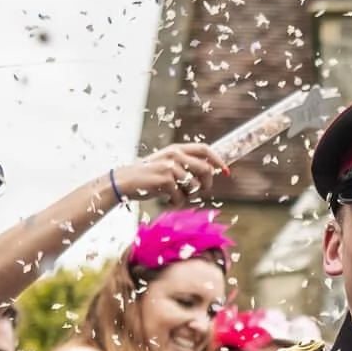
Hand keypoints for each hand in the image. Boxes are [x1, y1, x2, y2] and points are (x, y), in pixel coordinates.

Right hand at [110, 143, 224, 205]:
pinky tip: (166, 200)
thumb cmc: (149, 176)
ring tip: (174, 195)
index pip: (205, 149)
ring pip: (195, 186)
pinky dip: (176, 202)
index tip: (226, 171)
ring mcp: (170, 166)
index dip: (218, 160)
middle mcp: (175, 154)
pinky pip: (181, 196)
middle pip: (206, 169)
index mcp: (177, 148)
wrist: (125, 181)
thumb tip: (209, 172)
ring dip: (187, 195)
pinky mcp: (165, 179)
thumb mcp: (167, 164)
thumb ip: (185, 165)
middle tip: (197, 191)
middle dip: (206, 184)